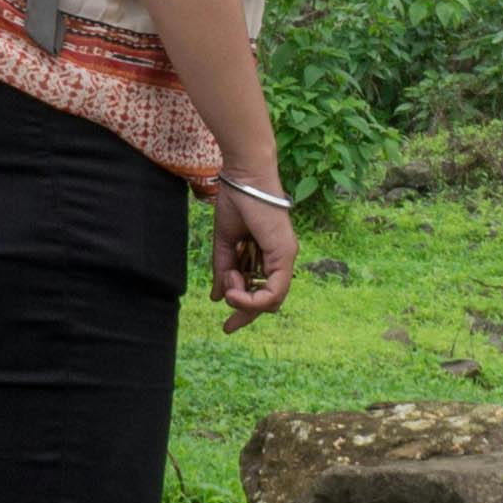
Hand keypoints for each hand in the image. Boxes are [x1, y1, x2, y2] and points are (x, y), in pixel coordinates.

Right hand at [210, 173, 295, 328]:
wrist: (244, 175)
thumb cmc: (236, 200)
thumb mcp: (225, 243)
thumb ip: (224, 270)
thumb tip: (217, 297)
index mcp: (267, 255)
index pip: (261, 292)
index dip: (244, 309)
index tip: (226, 325)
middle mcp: (280, 259)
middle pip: (268, 301)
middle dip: (245, 314)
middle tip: (227, 327)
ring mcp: (285, 257)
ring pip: (272, 300)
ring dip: (244, 300)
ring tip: (228, 284)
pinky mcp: (285, 253)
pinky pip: (275, 291)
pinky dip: (254, 299)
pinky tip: (235, 291)